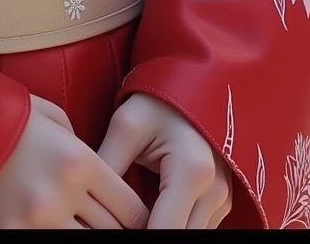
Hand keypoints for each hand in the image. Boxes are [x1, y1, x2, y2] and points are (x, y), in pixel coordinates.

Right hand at [0, 94, 148, 229]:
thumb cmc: (2, 112)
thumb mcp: (50, 116)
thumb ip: (79, 143)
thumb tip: (96, 173)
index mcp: (79, 161)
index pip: (130, 208)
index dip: (139, 220)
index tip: (139, 222)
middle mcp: (62, 195)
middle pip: (111, 232)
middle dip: (118, 230)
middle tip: (115, 224)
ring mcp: (35, 220)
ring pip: (84, 243)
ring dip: (89, 236)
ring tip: (83, 225)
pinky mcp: (9, 234)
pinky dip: (56, 238)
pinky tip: (57, 229)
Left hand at [97, 94, 231, 228]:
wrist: (189, 82)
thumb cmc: (155, 101)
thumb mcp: (126, 127)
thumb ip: (108, 166)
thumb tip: (88, 200)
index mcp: (191, 171)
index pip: (162, 232)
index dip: (131, 235)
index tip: (110, 226)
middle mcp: (214, 190)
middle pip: (179, 239)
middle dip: (144, 235)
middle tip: (116, 222)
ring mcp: (221, 198)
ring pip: (189, 237)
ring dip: (160, 231)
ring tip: (131, 217)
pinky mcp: (220, 202)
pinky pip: (195, 229)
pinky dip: (172, 226)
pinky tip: (148, 216)